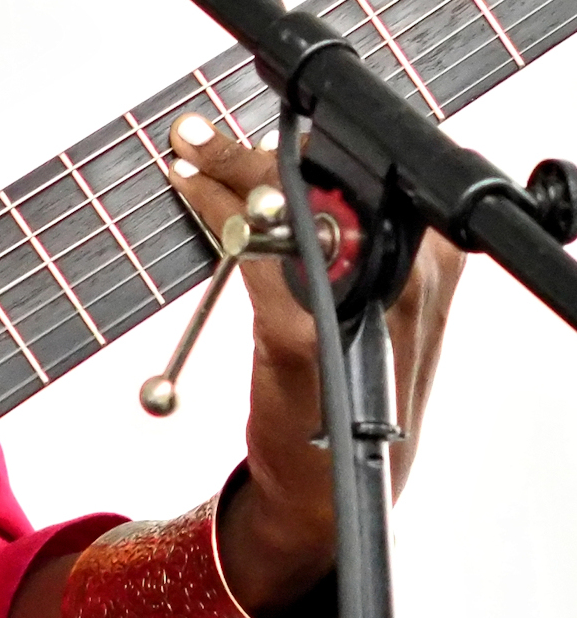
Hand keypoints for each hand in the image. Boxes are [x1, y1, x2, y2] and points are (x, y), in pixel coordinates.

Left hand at [164, 114, 464, 617]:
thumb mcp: (364, 311)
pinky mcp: (302, 341)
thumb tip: (289, 169)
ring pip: (289, 211)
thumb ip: (350, 245)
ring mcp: (359, 311)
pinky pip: (253, 254)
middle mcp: (410, 283)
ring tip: (185, 151)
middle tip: (198, 134)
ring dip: (225, 171)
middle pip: (330, 184)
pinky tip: (187, 194)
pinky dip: (212, 215)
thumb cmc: (346, 392)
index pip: (372, 178)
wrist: (329, 491)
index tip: (262, 126)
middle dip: (255, 153)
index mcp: (432, 266)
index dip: (310, 146)